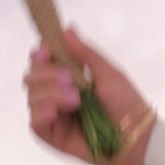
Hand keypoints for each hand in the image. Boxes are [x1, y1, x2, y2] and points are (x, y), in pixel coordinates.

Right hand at [23, 28, 147, 164]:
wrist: (134, 135)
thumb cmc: (124, 102)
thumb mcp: (108, 72)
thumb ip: (85, 53)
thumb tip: (67, 29)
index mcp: (68, 77)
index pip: (42, 62)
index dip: (40, 55)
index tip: (46, 50)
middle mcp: (55, 95)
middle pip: (31, 78)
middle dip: (46, 75)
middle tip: (70, 80)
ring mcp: (52, 116)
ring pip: (31, 97)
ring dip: (50, 94)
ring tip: (76, 100)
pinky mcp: (51, 136)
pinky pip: (34, 122)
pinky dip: (42, 112)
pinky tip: (55, 111)